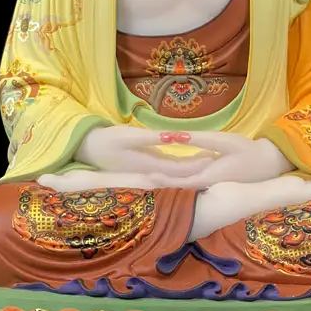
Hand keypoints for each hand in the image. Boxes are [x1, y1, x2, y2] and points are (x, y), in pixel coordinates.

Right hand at [74, 126, 215, 178]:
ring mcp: (148, 172)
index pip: (179, 169)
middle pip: (180, 174)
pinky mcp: (145, 168)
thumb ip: (153, 137)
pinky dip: (182, 167)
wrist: (89, 149)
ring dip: (193, 169)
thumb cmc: (108, 140)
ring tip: (213, 162)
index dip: (198, 165)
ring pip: (175, 173)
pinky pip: (168, 170)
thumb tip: (175, 136)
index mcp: (149, 166)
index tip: (215, 158)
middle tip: (221, 161)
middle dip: (200, 169)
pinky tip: (192, 162)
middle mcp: (151, 173)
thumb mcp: (129, 136)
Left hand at [149, 132, 294, 188]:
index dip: (162, 180)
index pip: (179, 182)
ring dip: (172, 182)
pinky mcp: (217, 182)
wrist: (270, 162)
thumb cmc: (247, 150)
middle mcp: (207, 185)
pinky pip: (196, 183)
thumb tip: (175, 136)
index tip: (147, 177)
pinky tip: (177, 174)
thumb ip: (198, 139)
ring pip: (188, 185)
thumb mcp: (222, 141)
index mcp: (207, 177)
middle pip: (180, 186)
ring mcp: (213, 185)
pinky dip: (184, 179)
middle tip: (145, 178)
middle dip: (163, 183)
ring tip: (155, 176)